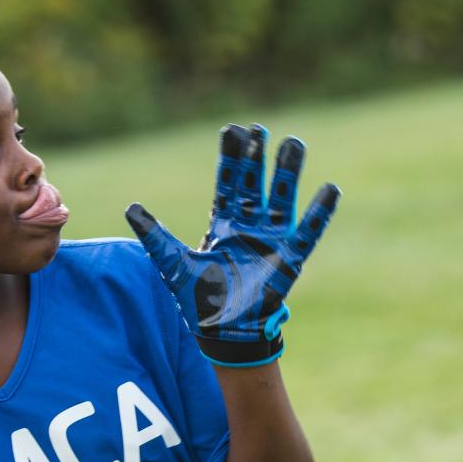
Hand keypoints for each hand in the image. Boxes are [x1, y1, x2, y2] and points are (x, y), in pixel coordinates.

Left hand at [125, 123, 339, 365]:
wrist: (223, 332)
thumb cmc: (199, 300)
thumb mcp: (174, 265)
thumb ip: (156, 236)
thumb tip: (131, 208)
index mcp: (223, 224)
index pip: (228, 183)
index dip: (232, 158)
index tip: (234, 130)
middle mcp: (249, 227)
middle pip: (255, 184)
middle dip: (257, 158)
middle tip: (260, 129)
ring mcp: (271, 241)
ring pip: (282, 199)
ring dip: (287, 173)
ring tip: (293, 144)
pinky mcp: (289, 260)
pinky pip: (308, 233)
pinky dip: (319, 213)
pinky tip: (330, 189)